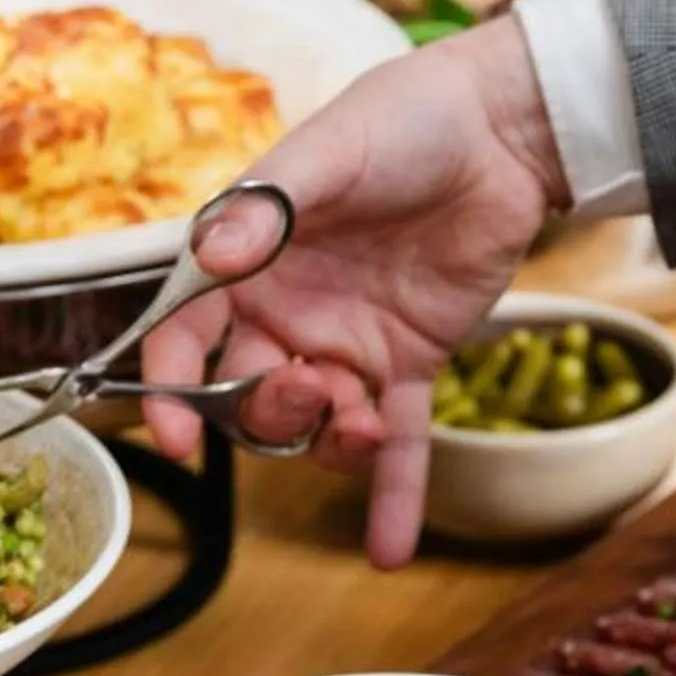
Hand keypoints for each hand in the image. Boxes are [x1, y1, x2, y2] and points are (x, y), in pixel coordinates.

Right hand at [138, 19, 568, 566]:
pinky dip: (395, 496)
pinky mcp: (413, 361)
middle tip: (313, 389)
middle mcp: (288, 313)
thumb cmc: (404, 121)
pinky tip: (390, 554)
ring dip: (331, 445)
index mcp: (249, 263)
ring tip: (365, 427)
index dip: (172, 389)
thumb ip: (270, 207)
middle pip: (249, 397)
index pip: (188, 338)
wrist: (502, 129)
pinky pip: (398, 440)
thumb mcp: (329, 153)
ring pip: (316, 426)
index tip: (176, 437)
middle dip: (270, 413)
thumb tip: (214, 254)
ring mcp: (349, 343)